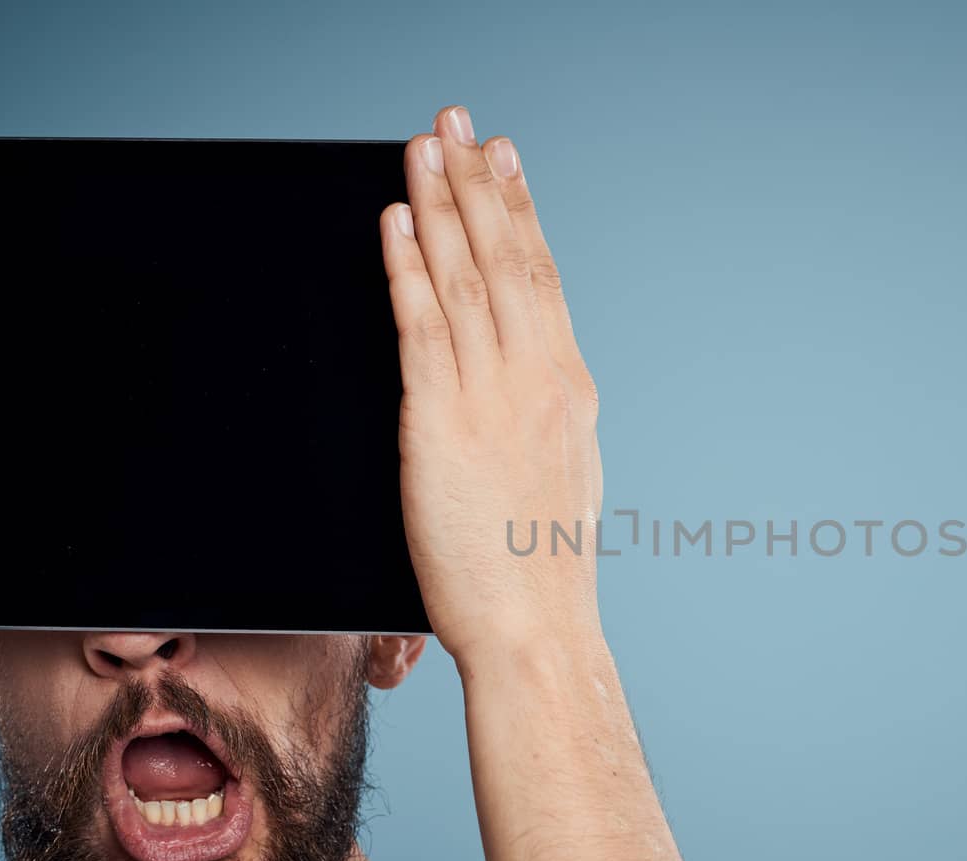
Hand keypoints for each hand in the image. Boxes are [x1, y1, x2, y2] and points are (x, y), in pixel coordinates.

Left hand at [379, 105, 602, 661]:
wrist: (537, 630)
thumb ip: (540, 414)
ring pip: (466, 279)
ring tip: (424, 149)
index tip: (505, 163)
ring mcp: (493, 398)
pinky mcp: (441, 424)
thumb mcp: (562, 474)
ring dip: (442, 205)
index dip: (520, 213)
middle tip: (460, 124)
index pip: (541, 280)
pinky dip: (408, 268)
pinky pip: (422, 327)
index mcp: (570, 390)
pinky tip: (396, 224)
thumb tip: (519, 376)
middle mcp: (538, 380)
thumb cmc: (543, 570)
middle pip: (506, 260)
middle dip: (480, 184)